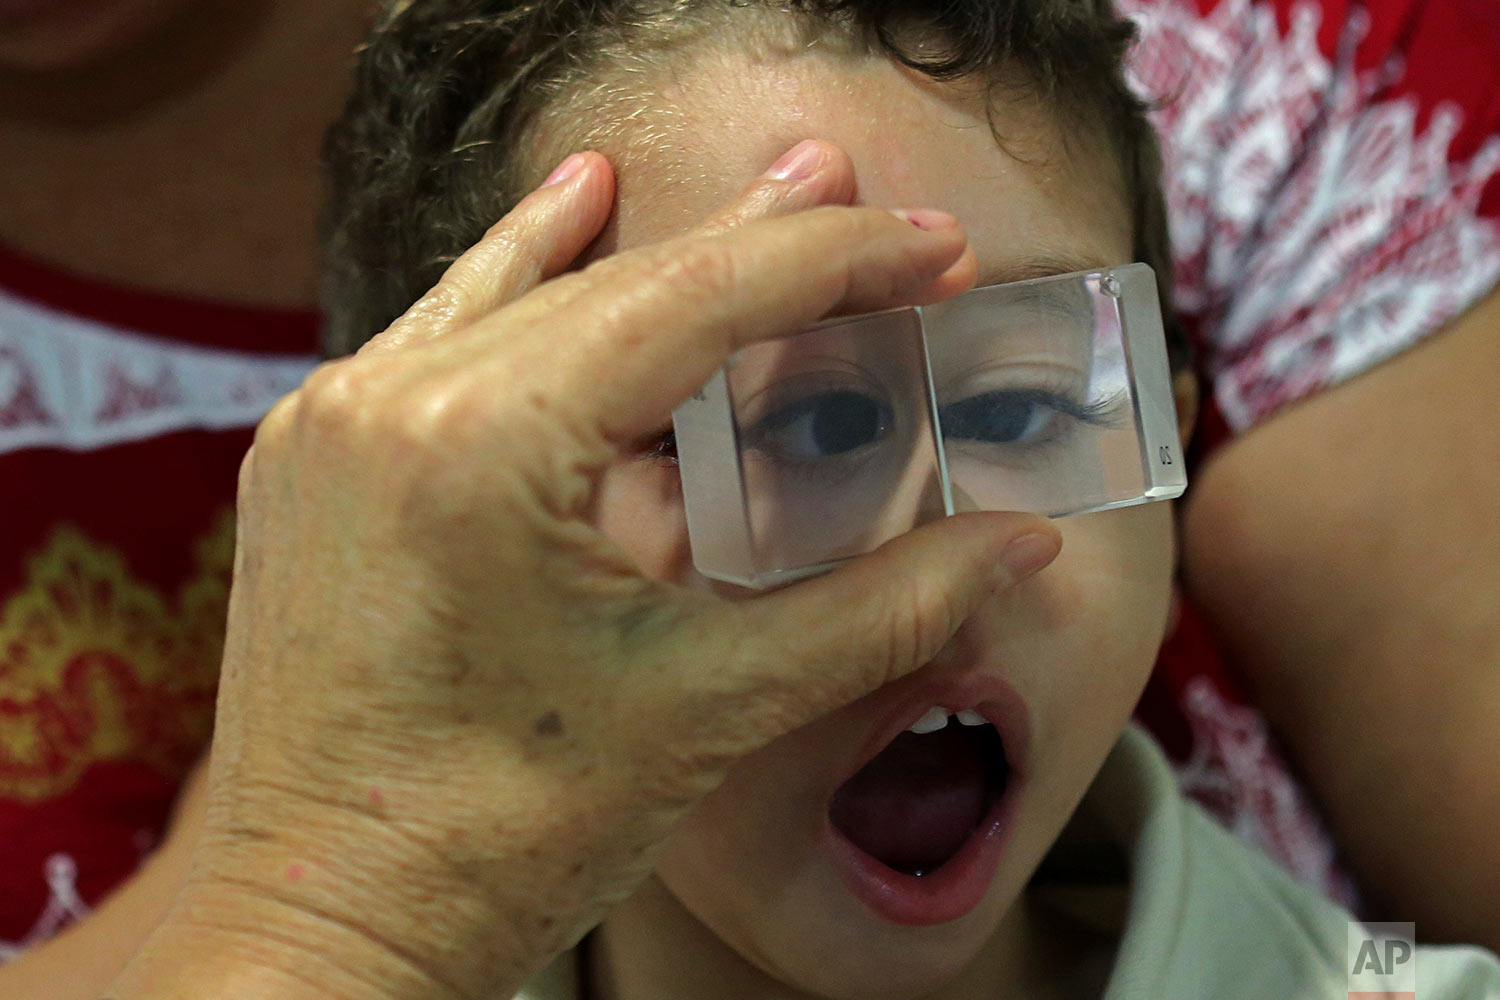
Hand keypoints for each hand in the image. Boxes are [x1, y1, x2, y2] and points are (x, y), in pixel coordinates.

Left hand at [111, 143, 1061, 999]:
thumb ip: (880, 611)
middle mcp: (389, 404)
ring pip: (530, 294)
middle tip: (872, 207)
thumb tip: (1018, 545)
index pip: (694, 302)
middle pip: (618, 283)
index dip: (831, 263)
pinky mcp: (319, 460)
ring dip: (658, 249)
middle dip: (763, 249)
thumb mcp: (708, 710)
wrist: (323, 929)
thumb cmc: (494, 843)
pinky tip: (575, 208)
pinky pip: (443, 328)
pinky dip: (528, 273)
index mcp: (482, 448)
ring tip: (772, 193)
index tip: (929, 243)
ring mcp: (337, 425)